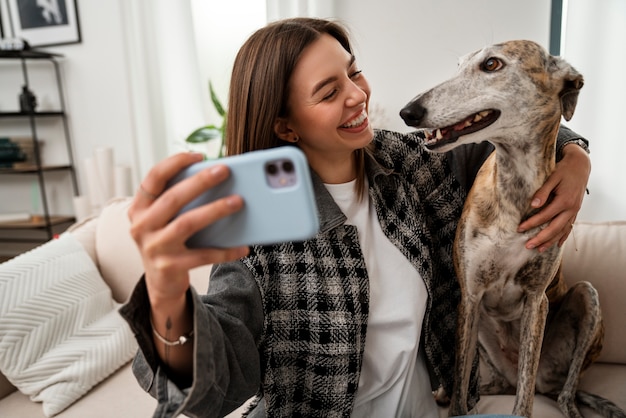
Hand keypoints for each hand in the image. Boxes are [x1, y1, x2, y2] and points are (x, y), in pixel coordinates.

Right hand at [128, 152, 248, 308]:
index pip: (153, 178)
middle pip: (173, 198)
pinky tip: (242, 246)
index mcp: (139, 209)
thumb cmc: (168, 241)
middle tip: (224, 171)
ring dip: (215, 210)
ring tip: (237, 201)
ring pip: (187, 223)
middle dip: (200, 182)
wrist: (160, 283)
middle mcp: (142, 226)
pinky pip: (202, 255)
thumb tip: (214, 178)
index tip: (198, 155)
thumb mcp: (163, 220)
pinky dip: (224, 250)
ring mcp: (154, 247)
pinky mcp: (170, 266)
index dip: (174, 163)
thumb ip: (178, 201)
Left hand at [518, 144, 590, 251]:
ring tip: (539, 250)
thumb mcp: (552, 177)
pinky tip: (557, 244)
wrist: (581, 166)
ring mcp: (575, 211)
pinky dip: (563, 236)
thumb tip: (533, 205)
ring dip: (551, 241)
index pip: (545, 216)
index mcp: (565, 200)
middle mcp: (571, 208)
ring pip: (562, 230)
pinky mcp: (576, 211)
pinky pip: (569, 227)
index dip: (531, 223)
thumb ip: (543, 191)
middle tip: (527, 246)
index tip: (519, 229)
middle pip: (554, 228)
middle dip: (540, 238)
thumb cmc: (564, 170)